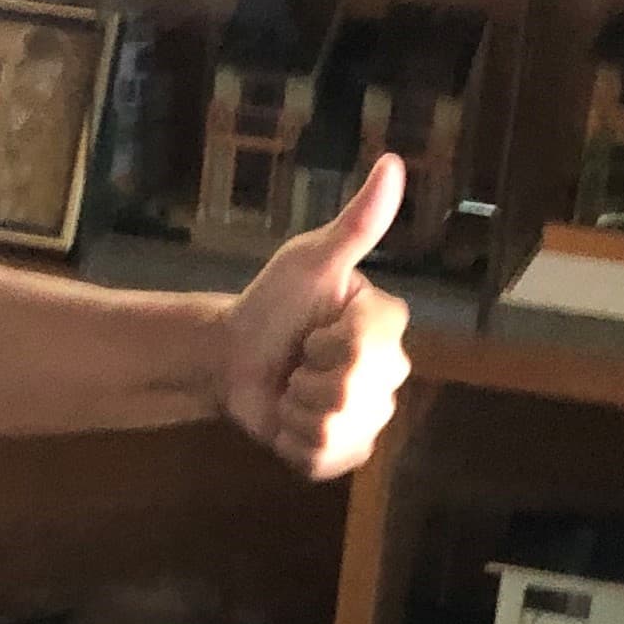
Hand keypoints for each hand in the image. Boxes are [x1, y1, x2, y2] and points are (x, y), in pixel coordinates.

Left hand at [218, 151, 411, 481]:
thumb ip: (356, 222)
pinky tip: (288, 423)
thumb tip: (393, 162)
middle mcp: (391, 374)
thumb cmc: (270, 304)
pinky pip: (326, 461)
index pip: (367, 350)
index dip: (327, 344)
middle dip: (306, 380)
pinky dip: (294, 446)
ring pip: (337, 431)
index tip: (312, 330)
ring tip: (290, 391)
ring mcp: (371, 418)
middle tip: (296, 362)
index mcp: (388, 327)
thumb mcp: (309, 260)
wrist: (231, 359)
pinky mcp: (345, 454)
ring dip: (296, 413)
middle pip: (352, 395)